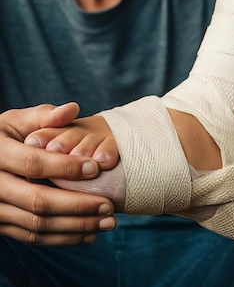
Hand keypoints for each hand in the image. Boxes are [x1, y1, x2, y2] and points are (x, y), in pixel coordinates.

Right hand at [0, 104, 115, 244]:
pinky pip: (32, 237)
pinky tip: (89, 233)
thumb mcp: (14, 121)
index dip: (65, 167)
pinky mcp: (0, 226)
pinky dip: (62, 238)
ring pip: (37, 224)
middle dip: (77, 205)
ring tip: (107, 221)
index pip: (33, 164)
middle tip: (109, 205)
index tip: (96, 168)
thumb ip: (44, 116)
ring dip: (75, 226)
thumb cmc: (1, 136)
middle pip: (37, 201)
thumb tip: (74, 109)